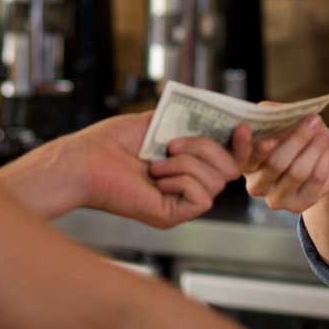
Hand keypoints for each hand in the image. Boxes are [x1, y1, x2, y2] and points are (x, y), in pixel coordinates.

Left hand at [70, 114, 250, 229]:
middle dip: (205, 148)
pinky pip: (202, 199)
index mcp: (187, 166)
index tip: (241, 127)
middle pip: (230, 170)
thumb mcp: (156, 121)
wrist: (86, 160)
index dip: (241, 146)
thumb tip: (214, 113)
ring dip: (186, 163)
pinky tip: (155, 180)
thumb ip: (185, 119)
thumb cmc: (111, 142)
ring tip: (155, 163)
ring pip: (216, 182)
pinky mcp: (172, 216)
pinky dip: (181, 181)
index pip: (230, 161)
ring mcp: (181, 203)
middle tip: (171, 144)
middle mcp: (188, 186)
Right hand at [243, 113, 328, 214]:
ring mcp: (275, 199)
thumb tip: (274, 112)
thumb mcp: (281, 122)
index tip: (245, 127)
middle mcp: (255, 185)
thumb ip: (273, 115)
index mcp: (244, 163)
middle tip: (313, 120)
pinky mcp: (297, 205)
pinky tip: (326, 146)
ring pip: (298, 172)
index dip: (241, 144)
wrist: (321, 161)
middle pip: (275, 162)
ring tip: (325, 131)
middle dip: (298, 138)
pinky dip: (323, 159)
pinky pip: (314, 180)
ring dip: (314, 147)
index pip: (240, 157)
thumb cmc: (294, 137)